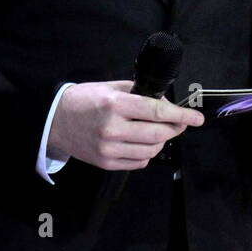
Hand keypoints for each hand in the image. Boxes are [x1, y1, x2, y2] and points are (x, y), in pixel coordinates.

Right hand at [48, 81, 204, 170]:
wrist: (55, 120)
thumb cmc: (84, 100)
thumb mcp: (110, 87)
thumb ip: (137, 92)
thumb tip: (163, 100)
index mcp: (115, 105)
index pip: (157, 111)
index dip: (181, 115)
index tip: (196, 118)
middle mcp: (113, 128)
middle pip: (158, 134)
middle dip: (175, 128)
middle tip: (179, 123)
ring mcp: (109, 149)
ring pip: (151, 150)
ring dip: (162, 141)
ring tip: (159, 131)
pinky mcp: (106, 163)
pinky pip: (139, 162)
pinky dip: (147, 153)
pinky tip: (143, 143)